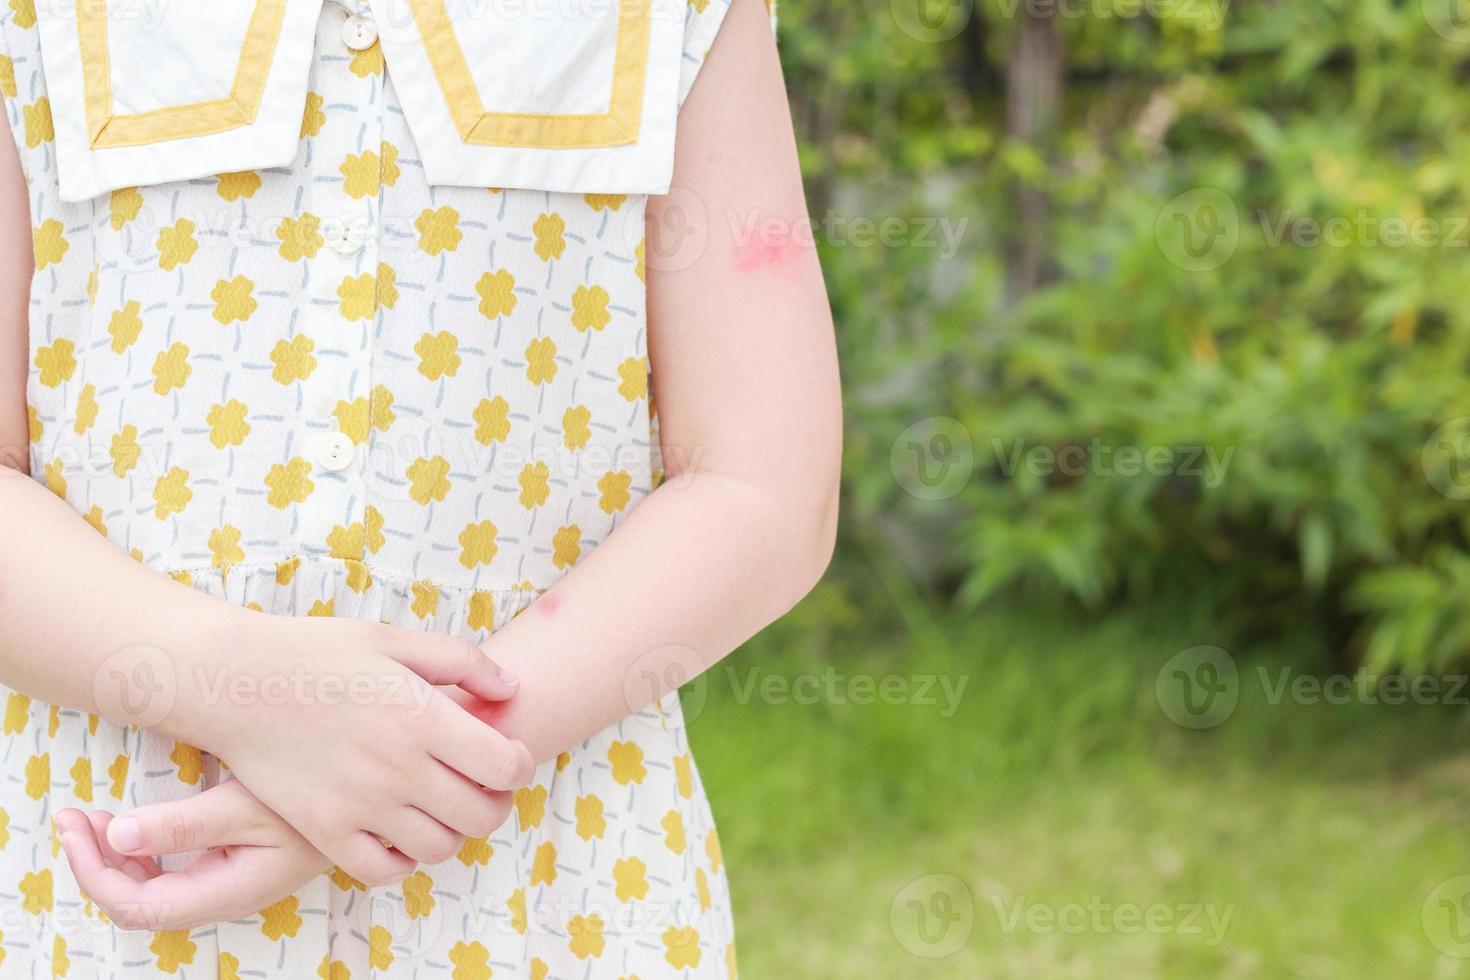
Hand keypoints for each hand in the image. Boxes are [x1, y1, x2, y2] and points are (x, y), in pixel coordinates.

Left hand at [55, 781, 328, 931]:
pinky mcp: (233, 865)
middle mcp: (222, 897)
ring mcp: (227, 883)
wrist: (370, 799)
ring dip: (116, 859)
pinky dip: (142, 851)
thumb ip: (183, 824)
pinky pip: (172, 873)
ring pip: (152, 891)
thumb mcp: (248, 805)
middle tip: (76, 816)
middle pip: (139, 904)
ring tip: (96, 818)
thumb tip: (116, 837)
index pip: (139, 906)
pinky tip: (134, 823)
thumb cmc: (315, 799)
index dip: (97, 873)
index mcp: (225, 891)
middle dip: (97, 864)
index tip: (79, 824)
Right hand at [173, 612, 529, 887]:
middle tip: (481, 784)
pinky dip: (402, 860)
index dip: (519, 764)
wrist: (237, 681)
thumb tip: (513, 690)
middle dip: (495, 802)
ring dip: (452, 831)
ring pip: (439, 848)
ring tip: (440, 805)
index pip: (506, 767)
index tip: (506, 753)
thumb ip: (464, 662)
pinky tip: (398, 829)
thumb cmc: (320, 653)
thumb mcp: (395, 639)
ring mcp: (360, 804)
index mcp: (422, 717)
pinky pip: (383, 870)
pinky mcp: (324, 829)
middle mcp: (397, 767)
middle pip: (481, 815)